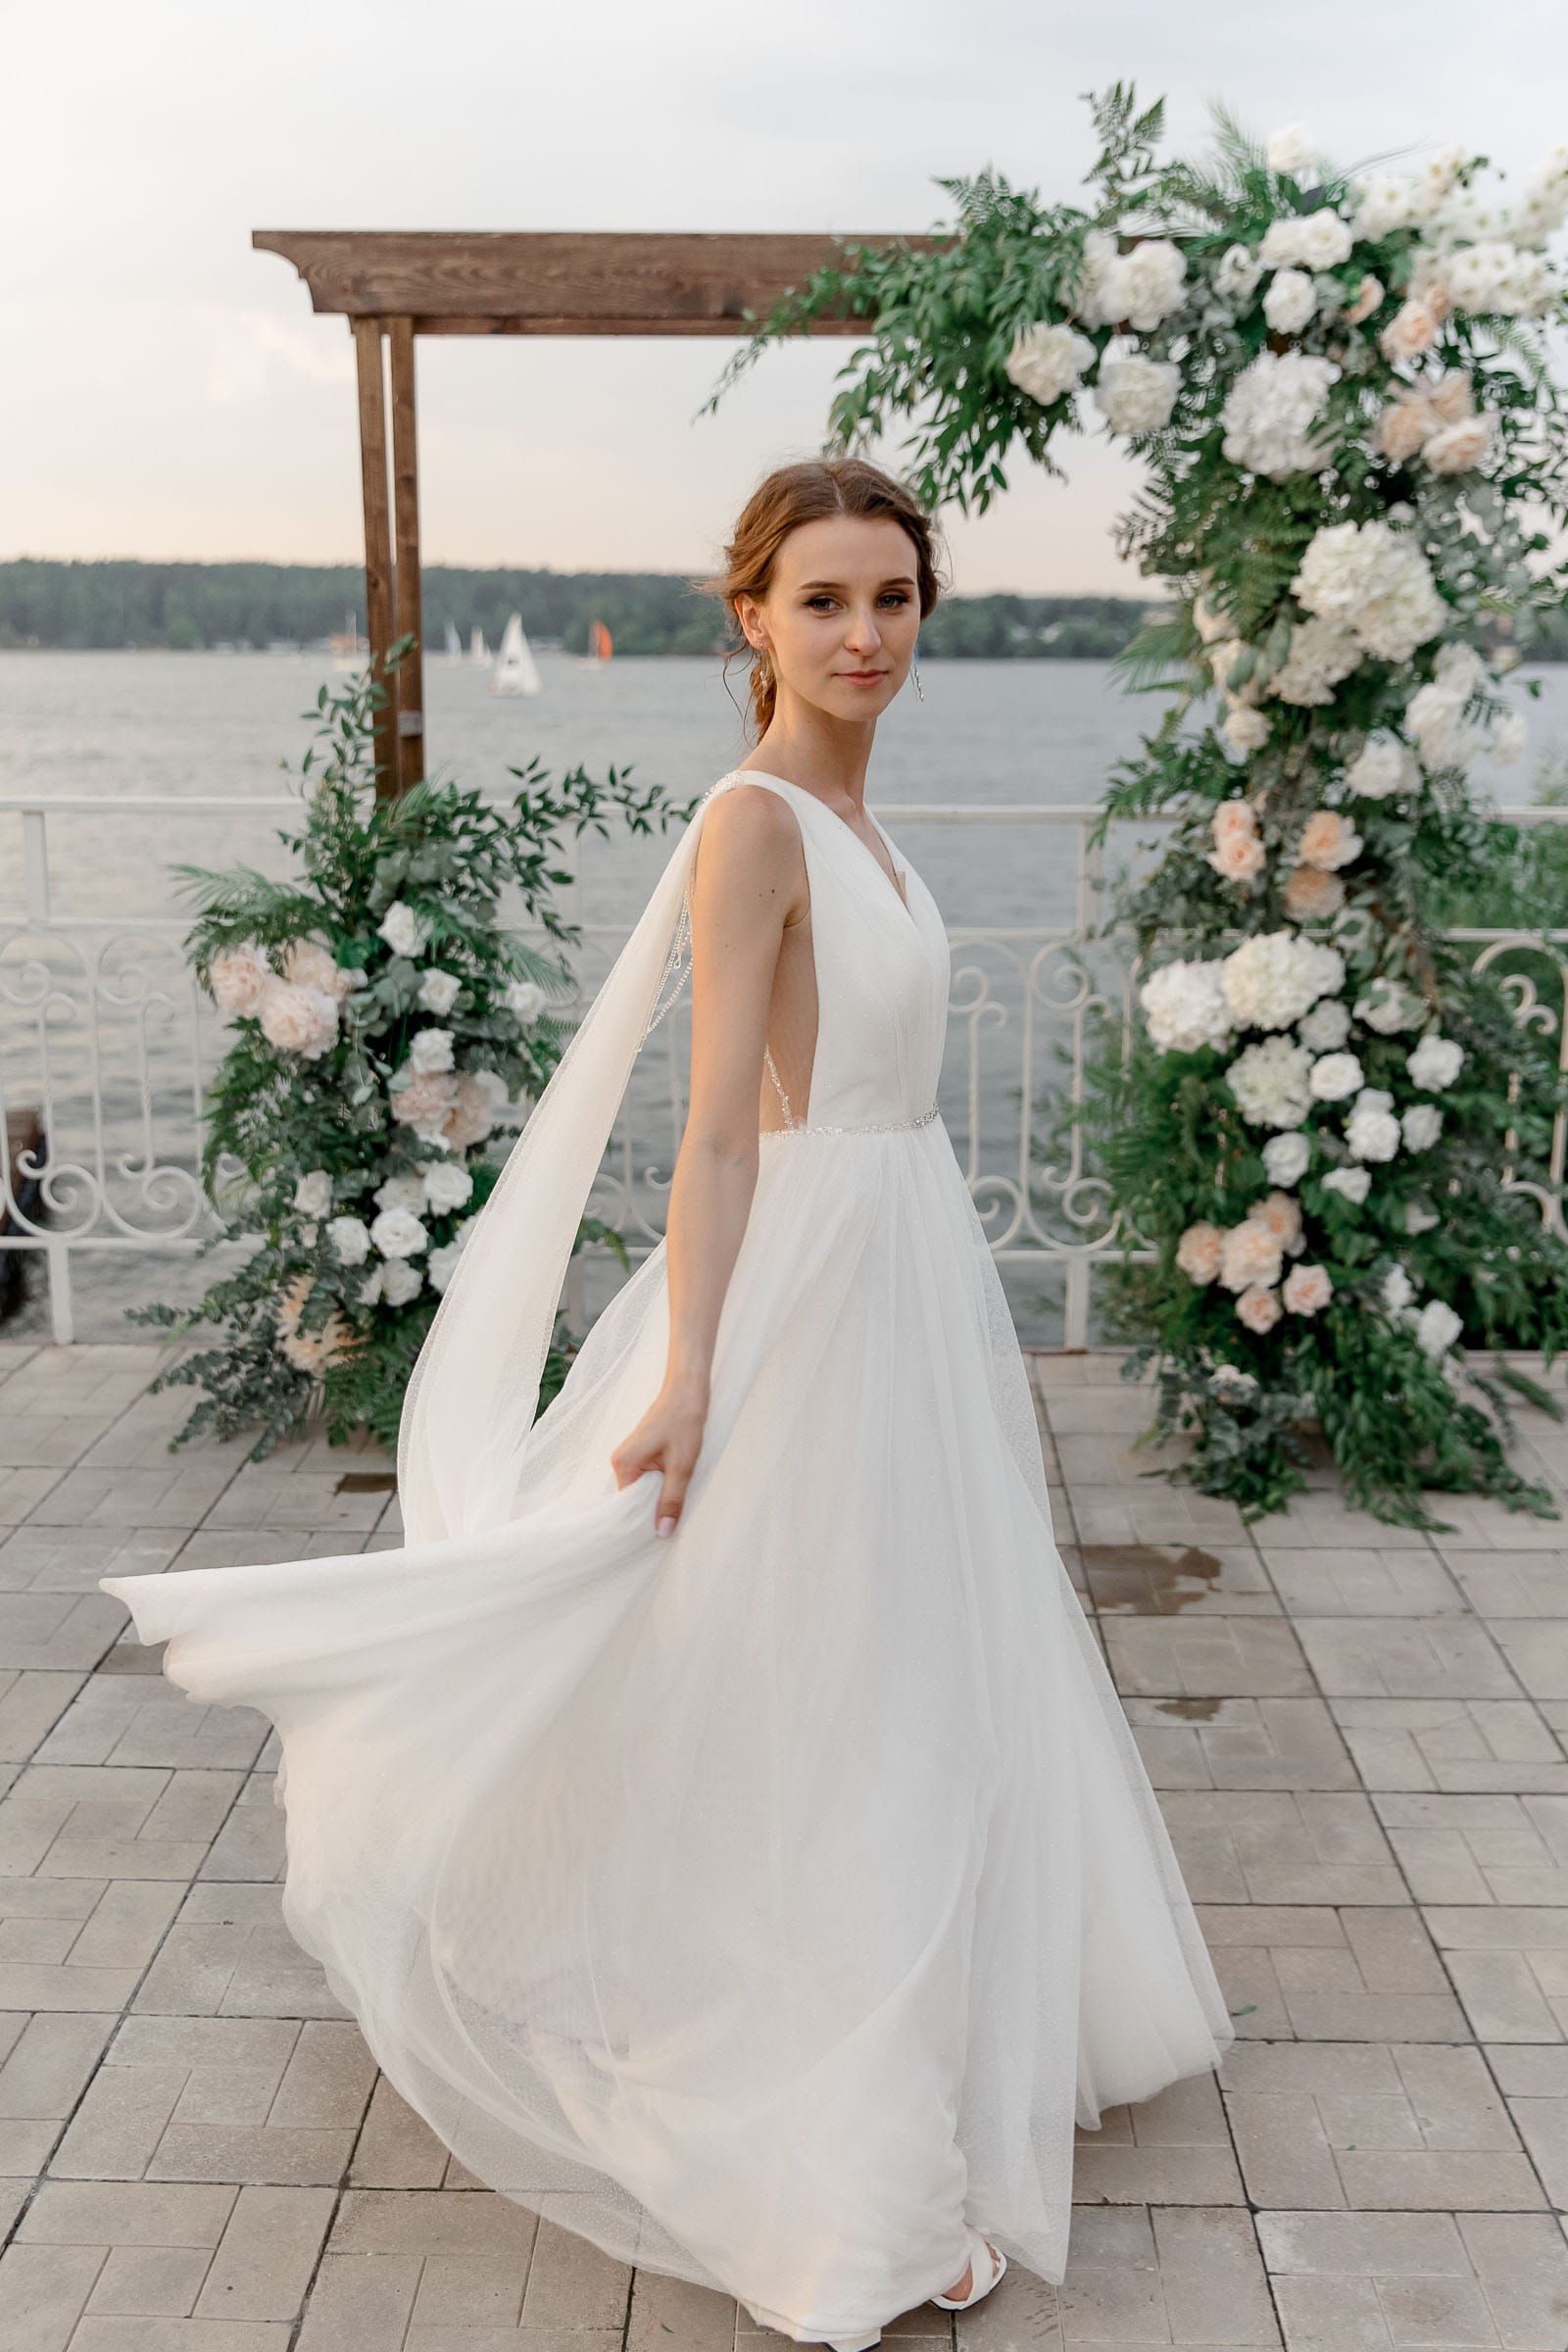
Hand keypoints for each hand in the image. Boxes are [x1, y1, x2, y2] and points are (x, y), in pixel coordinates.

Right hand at [610, 1377, 707, 1536]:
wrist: (687, 1391)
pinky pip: (647, 1479)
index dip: (645, 1522)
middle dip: (654, 1510)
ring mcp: (629, 1458)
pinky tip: (675, 1486)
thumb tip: (663, 1533)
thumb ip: (671, 1500)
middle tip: (676, 1520)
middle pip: (634, 1500)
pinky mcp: (640, 1454)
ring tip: (677, 1502)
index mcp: (623, 1465)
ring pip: (643, 1490)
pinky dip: (661, 1485)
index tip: (663, 1534)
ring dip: (660, 1497)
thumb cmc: (684, 1423)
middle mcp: (620, 1462)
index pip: (627, 1507)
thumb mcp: (682, 1467)